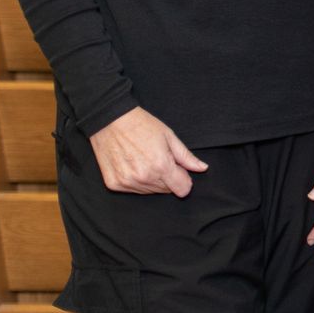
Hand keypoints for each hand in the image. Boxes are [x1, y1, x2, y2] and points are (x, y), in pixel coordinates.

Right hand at [87, 107, 208, 195]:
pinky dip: (136, 181)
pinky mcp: (114, 184)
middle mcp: (144, 178)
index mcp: (161, 166)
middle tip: (159, 159)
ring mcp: (127, 182)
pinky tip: (133, 164)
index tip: (179, 170)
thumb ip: (186, 157)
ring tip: (144, 159)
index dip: (184, 179)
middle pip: (166, 190)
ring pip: (150, 191)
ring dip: (152, 180)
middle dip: (168, 178)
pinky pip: (133, 190)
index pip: (182, 189)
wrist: (110, 121)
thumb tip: (202, 168)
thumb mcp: (169, 136)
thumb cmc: (141, 125)